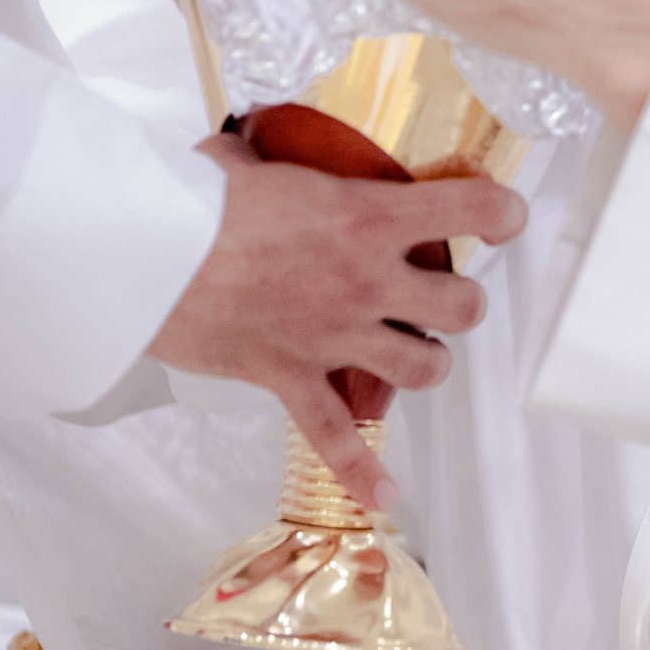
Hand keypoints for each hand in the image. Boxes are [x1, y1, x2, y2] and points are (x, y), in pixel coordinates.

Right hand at [148, 134, 526, 506]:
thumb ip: (265, 157)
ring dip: (426, 363)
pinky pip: (336, 438)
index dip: (502, 212)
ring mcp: (334, 336)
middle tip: (437, 292)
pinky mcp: (292, 378)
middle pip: (461, 307)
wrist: (144, 257)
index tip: (505, 216)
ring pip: (423, 370)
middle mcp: (366, 280)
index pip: (470, 209)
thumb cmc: (192, 200)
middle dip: (461, 301)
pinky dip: (361, 473)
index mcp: (367, 217)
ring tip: (409, 351)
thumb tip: (246, 151)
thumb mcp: (243, 161)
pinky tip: (385, 497)